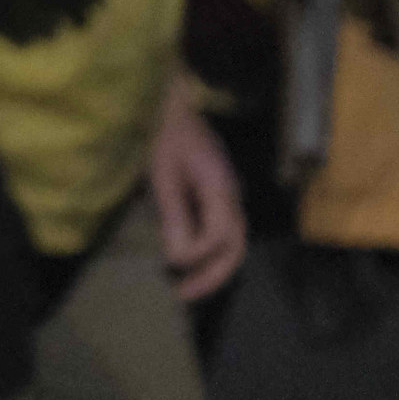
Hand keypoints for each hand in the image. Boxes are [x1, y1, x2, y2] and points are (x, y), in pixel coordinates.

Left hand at [150, 76, 245, 300]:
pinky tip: (190, 262)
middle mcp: (233, 196)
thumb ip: (173, 213)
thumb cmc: (166, 135)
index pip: (221, 236)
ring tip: (186, 285)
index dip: (198, 255)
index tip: (172, 264)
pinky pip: (224, 233)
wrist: (177, 106)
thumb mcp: (162, 172)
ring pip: (234, 243)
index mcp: (220, 188)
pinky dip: (211, 253)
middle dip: (213, 275)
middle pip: (236, 247)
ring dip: (214, 268)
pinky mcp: (221, 197)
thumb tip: (178, 258)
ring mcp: (230, 196)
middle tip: (183, 294)